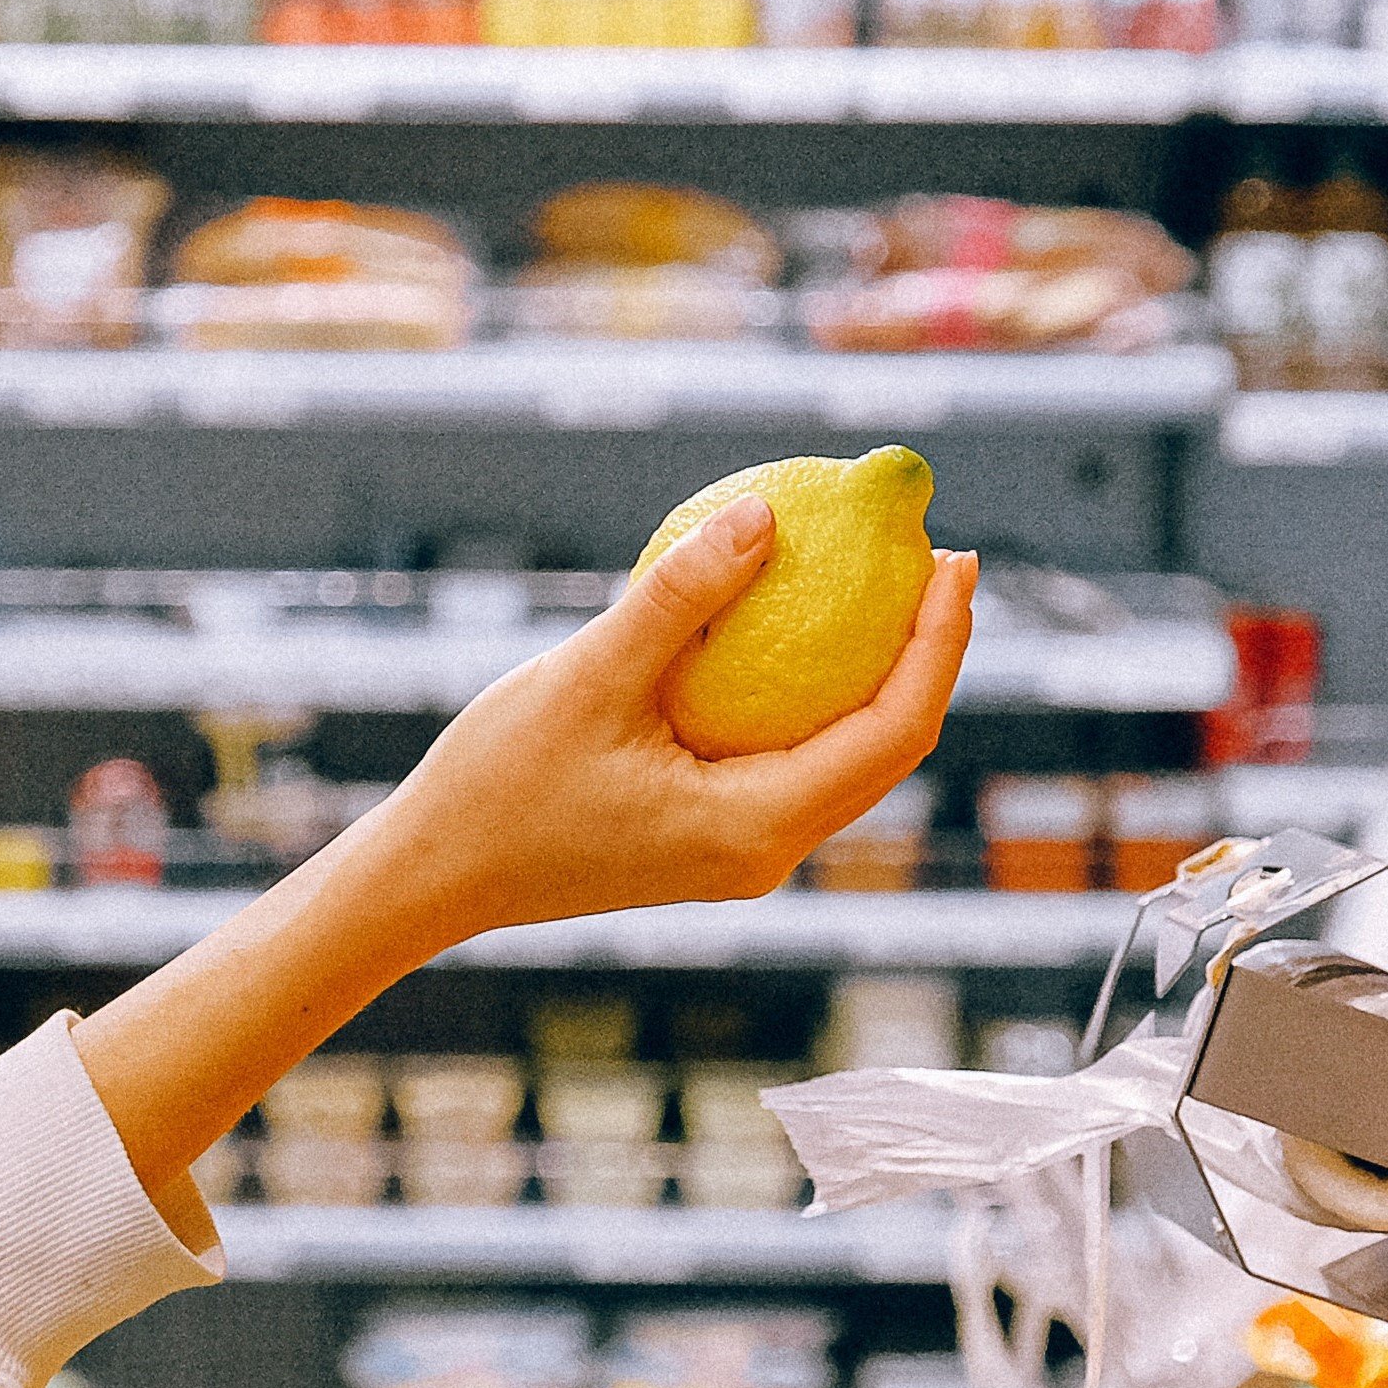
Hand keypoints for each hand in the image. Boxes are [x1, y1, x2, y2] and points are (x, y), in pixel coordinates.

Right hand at [357, 503, 974, 947]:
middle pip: (889, 750)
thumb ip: (681, 596)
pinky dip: (816, 695)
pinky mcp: (714, 838)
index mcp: (756, 826)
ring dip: (880, 675)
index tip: (951, 556)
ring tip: (891, 584)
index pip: (892, 731)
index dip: (938, 642)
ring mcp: (743, 852)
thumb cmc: (500, 784)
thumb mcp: (589, 675)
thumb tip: (769, 513)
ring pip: (848, 761)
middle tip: (936, 555)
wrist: (436, 874)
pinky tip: (801, 629)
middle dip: (928, 653)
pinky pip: (794, 760)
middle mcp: (767, 853)